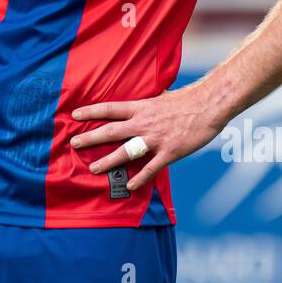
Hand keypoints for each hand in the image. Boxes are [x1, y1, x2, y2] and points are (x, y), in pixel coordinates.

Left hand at [69, 84, 227, 191]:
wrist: (208, 105)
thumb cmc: (187, 99)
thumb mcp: (162, 96)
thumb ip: (148, 102)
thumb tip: (142, 99)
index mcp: (141, 107)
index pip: (110, 108)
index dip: (91, 111)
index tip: (75, 115)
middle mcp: (143, 123)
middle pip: (111, 131)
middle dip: (90, 138)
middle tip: (73, 144)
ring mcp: (155, 139)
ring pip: (126, 152)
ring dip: (108, 161)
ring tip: (93, 168)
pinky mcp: (169, 152)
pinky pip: (151, 168)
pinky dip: (140, 178)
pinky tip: (130, 186)